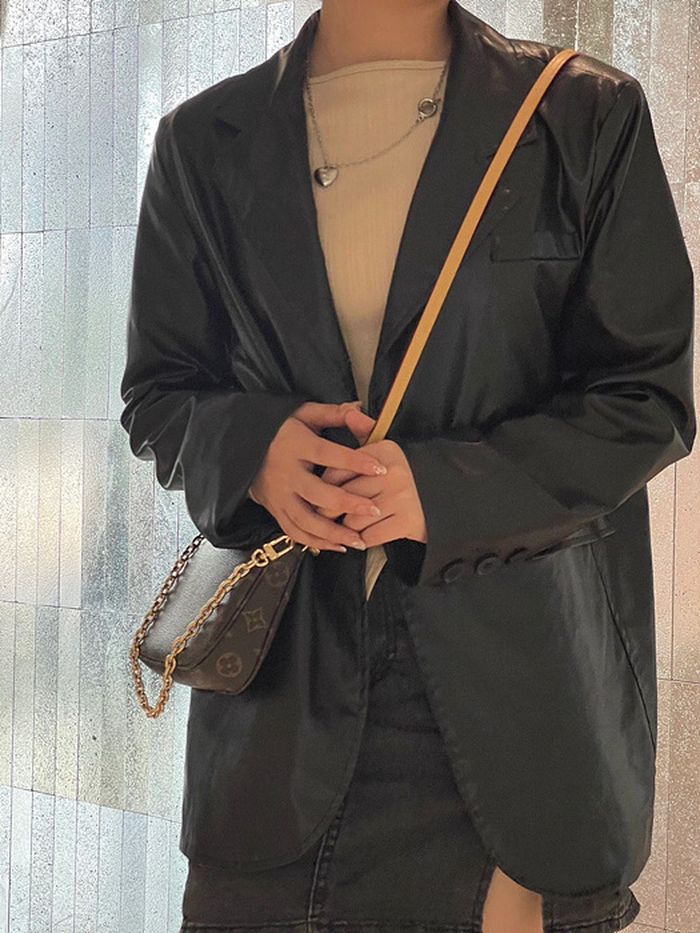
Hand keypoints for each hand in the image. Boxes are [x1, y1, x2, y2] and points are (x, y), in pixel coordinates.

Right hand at [248, 401, 387, 552]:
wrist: (240, 447)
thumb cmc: (280, 430)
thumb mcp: (303, 414)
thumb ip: (332, 413)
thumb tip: (360, 410)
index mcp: (295, 445)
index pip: (327, 454)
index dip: (353, 462)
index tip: (379, 468)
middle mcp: (286, 473)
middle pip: (318, 494)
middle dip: (348, 504)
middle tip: (375, 509)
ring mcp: (279, 495)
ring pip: (305, 521)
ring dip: (333, 533)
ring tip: (359, 539)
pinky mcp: (274, 510)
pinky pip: (294, 532)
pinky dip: (316, 542)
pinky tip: (338, 545)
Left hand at [317, 407, 427, 546]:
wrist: (439, 503)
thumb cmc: (399, 480)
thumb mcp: (383, 453)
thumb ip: (363, 433)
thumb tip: (350, 412)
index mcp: (386, 451)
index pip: (339, 470)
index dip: (327, 486)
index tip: (326, 493)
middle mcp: (394, 472)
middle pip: (344, 497)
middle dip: (334, 510)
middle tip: (333, 515)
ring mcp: (402, 497)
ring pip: (354, 519)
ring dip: (351, 527)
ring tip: (357, 523)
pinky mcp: (408, 521)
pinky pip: (369, 537)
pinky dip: (366, 540)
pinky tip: (370, 534)